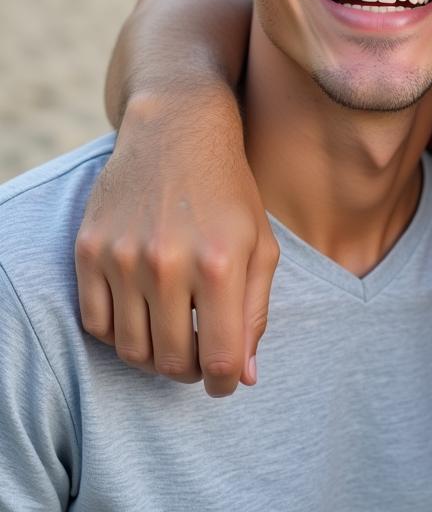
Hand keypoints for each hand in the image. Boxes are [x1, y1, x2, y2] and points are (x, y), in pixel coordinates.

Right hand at [75, 90, 278, 396]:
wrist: (177, 131)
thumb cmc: (230, 191)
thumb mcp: (261, 244)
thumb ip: (255, 312)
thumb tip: (245, 375)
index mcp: (220, 263)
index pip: (218, 358)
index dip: (224, 382)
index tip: (226, 379)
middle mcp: (167, 263)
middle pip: (171, 361)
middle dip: (191, 370)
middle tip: (201, 355)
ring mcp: (122, 257)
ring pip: (131, 350)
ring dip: (155, 357)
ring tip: (174, 337)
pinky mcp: (89, 250)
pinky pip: (96, 323)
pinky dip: (120, 332)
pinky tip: (143, 314)